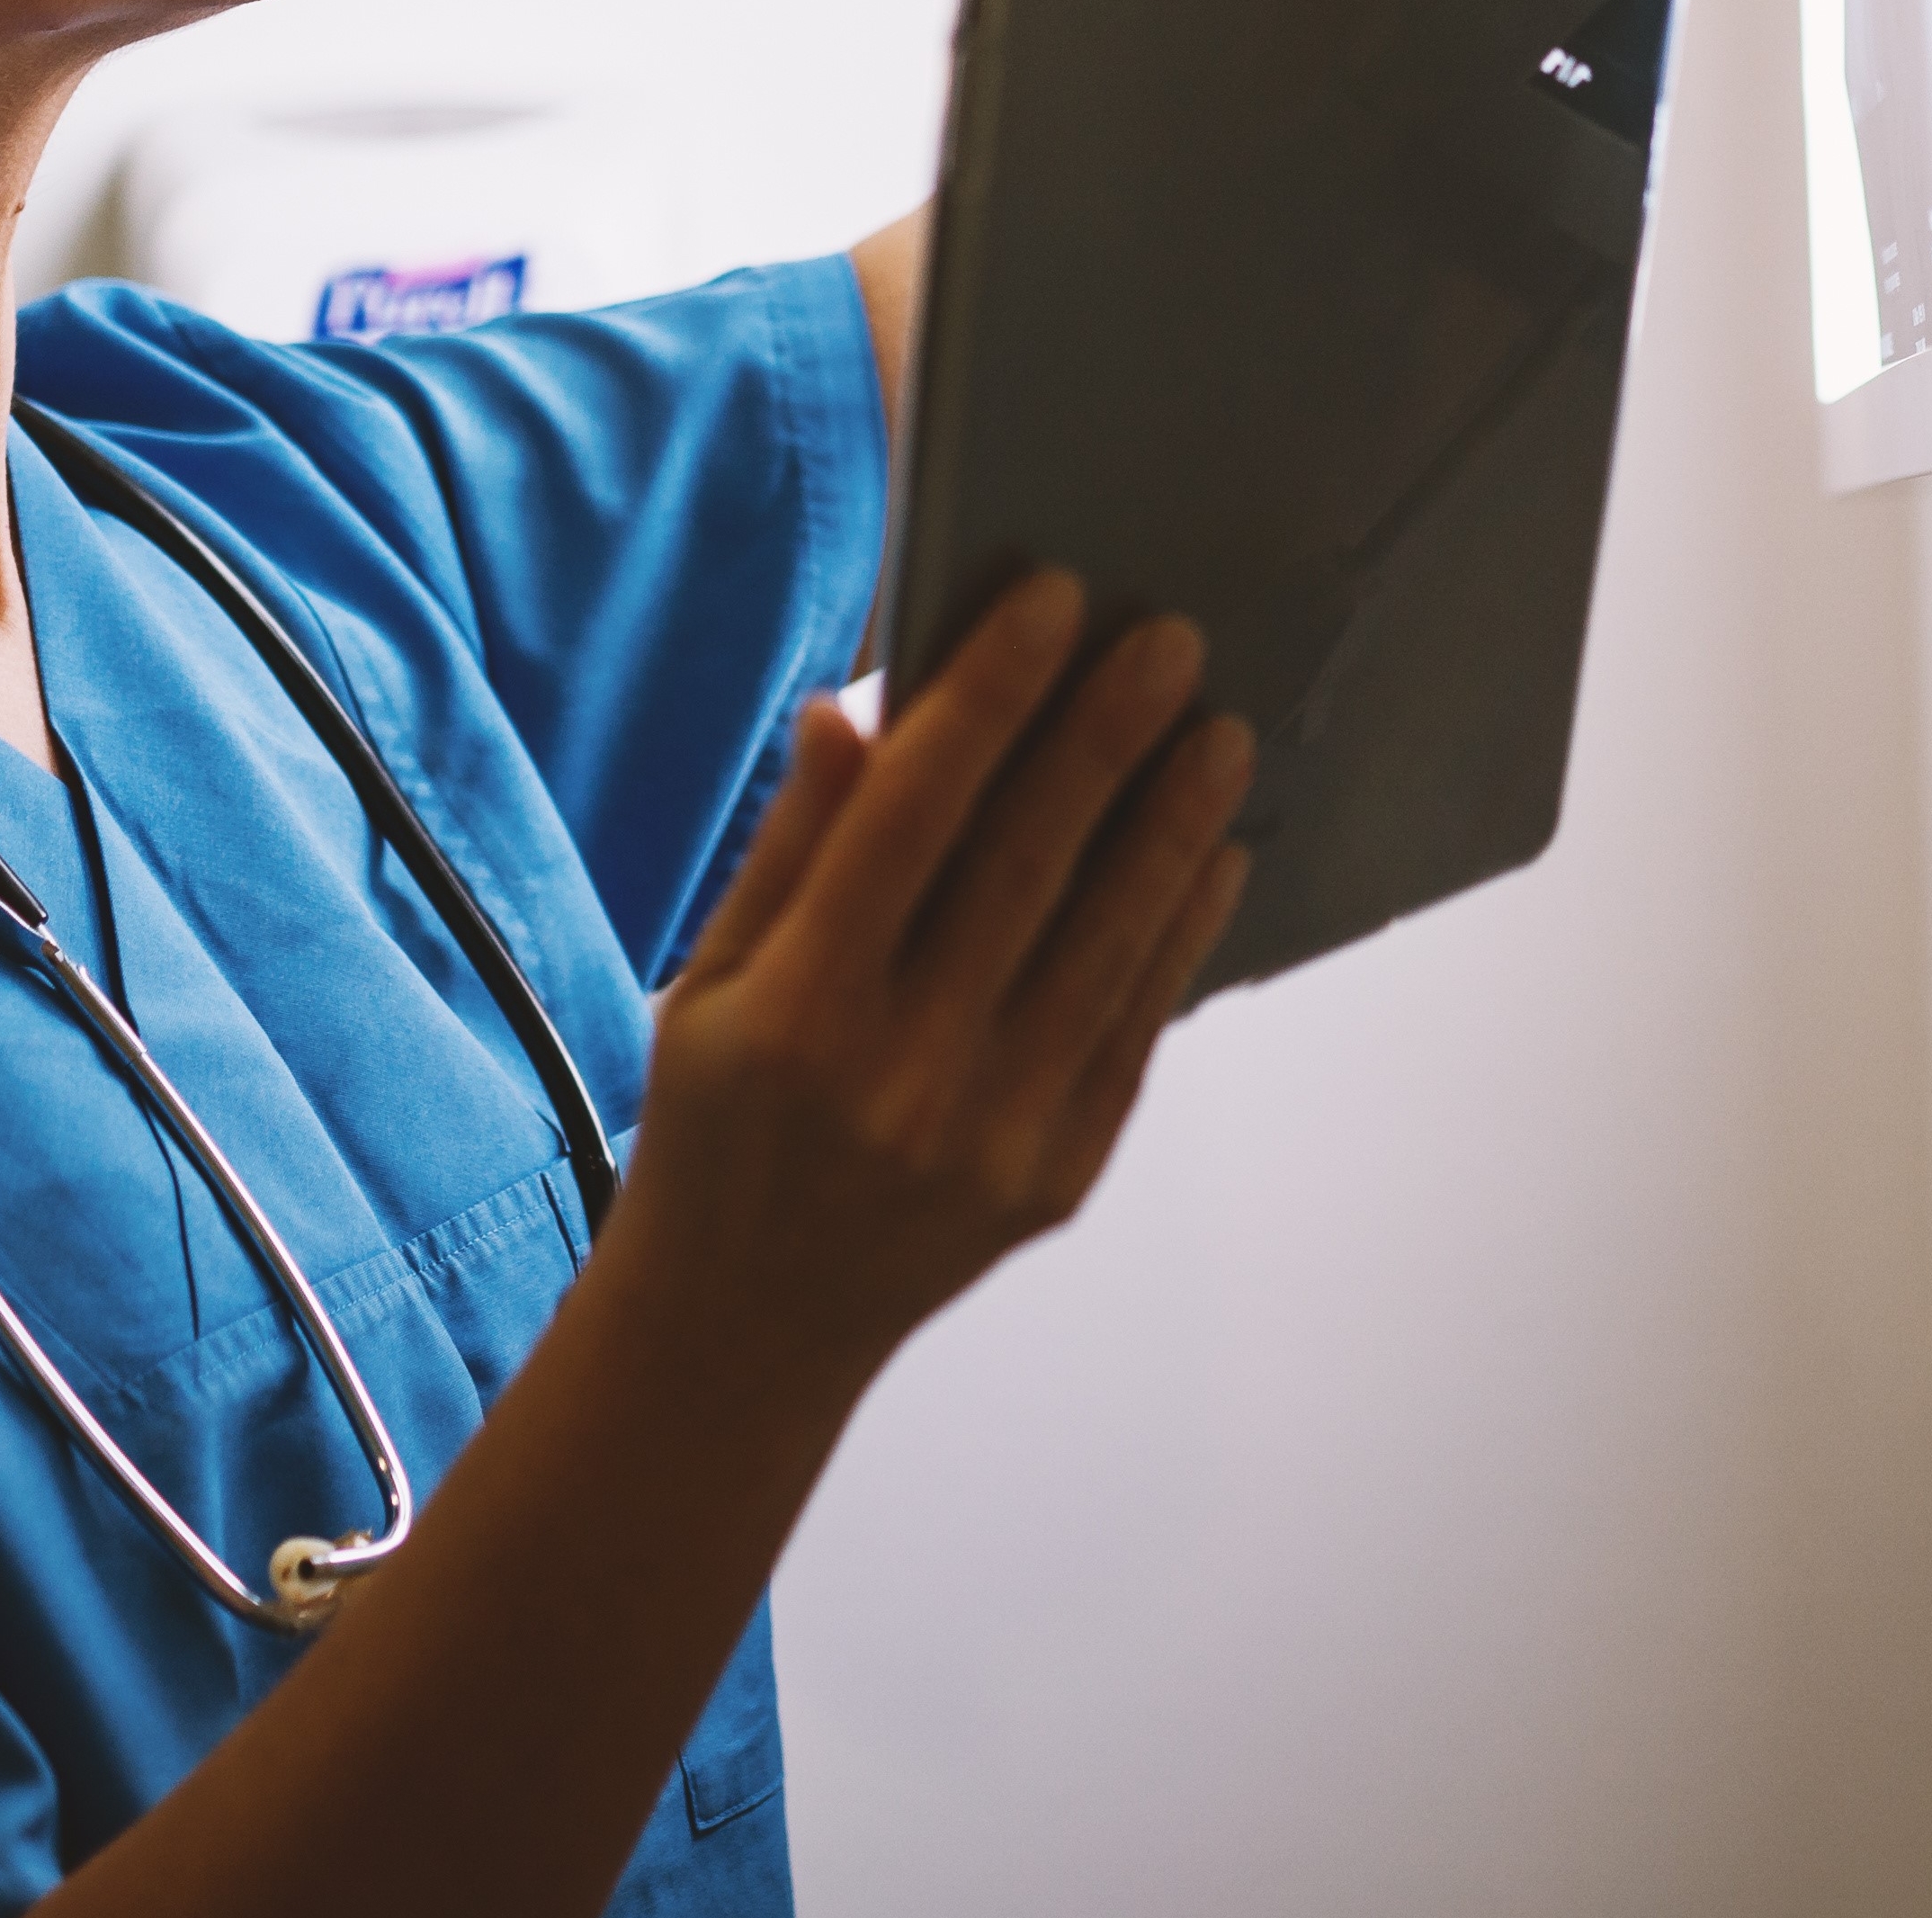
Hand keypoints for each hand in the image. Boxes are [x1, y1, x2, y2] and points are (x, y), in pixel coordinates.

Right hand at [607, 573, 1253, 1376]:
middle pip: (1026, 869)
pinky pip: (1137, 1029)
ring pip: (1106, 945)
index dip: (987, 698)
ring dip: (1174, 827)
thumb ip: (793, 848)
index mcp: (798, 1010)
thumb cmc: (720, 1133)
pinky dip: (1182, 933)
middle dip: (1105, 739)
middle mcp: (901, 1074)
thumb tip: (856, 708)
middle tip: (1171, 638)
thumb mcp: (709, 986)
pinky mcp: (1057, 1178)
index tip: (1051, 599)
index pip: (909, 817)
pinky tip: (1215, 854)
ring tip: (1222, 732)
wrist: (744, 1333)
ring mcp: (991, 1133)